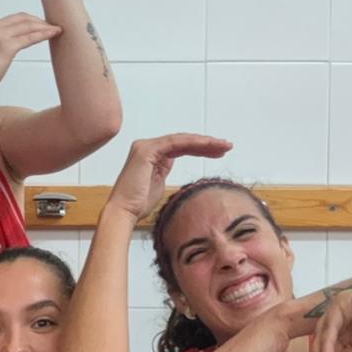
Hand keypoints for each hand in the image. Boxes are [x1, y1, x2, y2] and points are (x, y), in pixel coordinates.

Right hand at [0, 13, 62, 101]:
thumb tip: (13, 44)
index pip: (15, 18)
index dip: (31, 20)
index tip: (41, 25)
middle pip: (23, 18)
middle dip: (40, 21)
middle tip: (52, 26)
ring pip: (29, 26)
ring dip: (45, 27)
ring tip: (56, 30)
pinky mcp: (6, 47)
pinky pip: (30, 38)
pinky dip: (43, 34)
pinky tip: (52, 34)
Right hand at [105, 133, 232, 221]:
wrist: (124, 211)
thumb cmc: (138, 204)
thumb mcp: (157, 185)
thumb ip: (163, 172)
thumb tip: (172, 166)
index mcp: (150, 155)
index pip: (180, 147)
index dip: (201, 149)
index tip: (219, 153)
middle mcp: (147, 147)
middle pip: (183, 141)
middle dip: (207, 143)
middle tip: (227, 146)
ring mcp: (146, 147)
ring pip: (182, 140)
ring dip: (205, 142)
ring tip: (224, 146)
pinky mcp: (147, 150)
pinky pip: (175, 143)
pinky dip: (193, 143)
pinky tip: (208, 146)